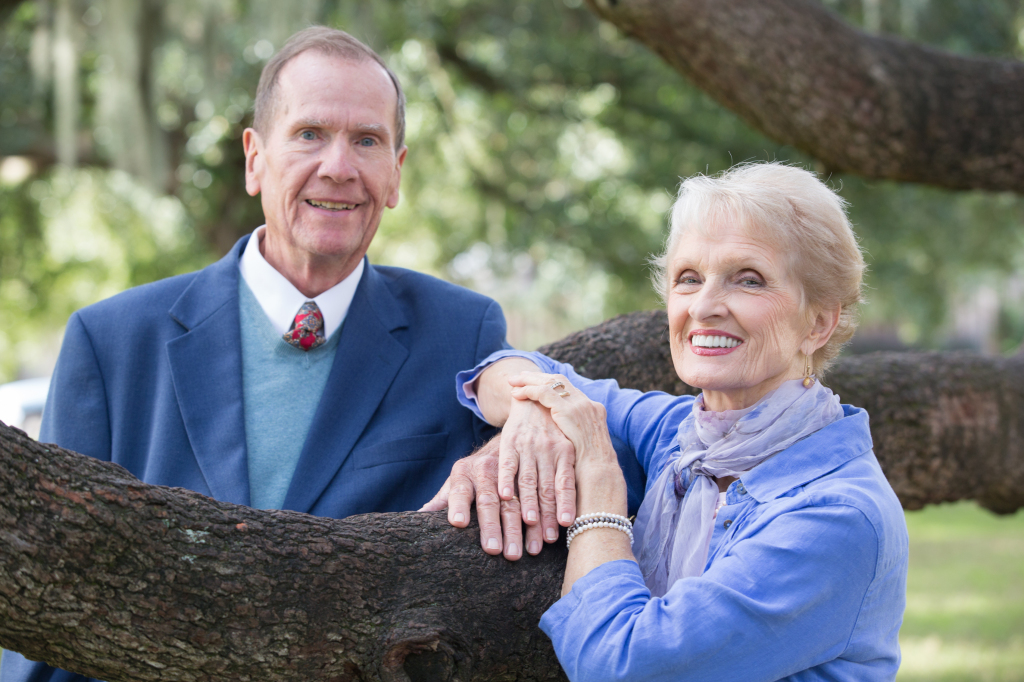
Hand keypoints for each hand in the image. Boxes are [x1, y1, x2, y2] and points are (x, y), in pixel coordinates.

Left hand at [420, 437, 542, 559]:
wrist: (506, 440)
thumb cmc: (476, 472)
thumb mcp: (457, 480)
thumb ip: (442, 500)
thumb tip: (417, 517)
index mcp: (465, 472)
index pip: (459, 490)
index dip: (459, 505)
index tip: (458, 523)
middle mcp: (487, 469)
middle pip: (489, 500)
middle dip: (492, 526)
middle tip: (494, 551)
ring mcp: (511, 470)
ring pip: (516, 500)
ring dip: (523, 528)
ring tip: (527, 551)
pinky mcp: (532, 471)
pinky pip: (541, 494)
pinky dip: (547, 516)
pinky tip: (549, 535)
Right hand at [499, 397, 576, 541]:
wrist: (534, 397)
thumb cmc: (554, 431)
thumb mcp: (567, 446)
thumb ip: (568, 473)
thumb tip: (578, 511)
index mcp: (566, 452)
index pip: (566, 484)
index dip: (565, 505)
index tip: (566, 526)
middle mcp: (549, 450)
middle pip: (547, 488)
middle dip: (546, 516)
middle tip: (544, 541)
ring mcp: (529, 446)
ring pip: (529, 479)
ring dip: (528, 503)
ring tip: (528, 523)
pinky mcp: (510, 442)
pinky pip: (508, 464)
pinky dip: (506, 480)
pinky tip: (504, 496)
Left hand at [508, 372, 614, 467]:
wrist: (599, 471)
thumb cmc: (590, 467)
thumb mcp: (584, 444)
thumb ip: (575, 433)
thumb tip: (560, 434)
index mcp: (593, 408)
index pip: (569, 388)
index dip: (550, 383)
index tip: (534, 381)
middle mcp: (587, 402)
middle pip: (559, 380)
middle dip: (537, 376)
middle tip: (520, 376)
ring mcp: (579, 405)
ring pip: (550, 382)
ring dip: (529, 380)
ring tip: (513, 382)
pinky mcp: (568, 410)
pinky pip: (544, 393)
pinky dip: (529, 391)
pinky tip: (516, 394)